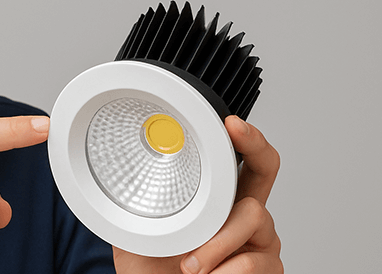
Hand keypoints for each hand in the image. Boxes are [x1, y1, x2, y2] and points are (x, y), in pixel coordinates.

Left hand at [113, 116, 281, 273]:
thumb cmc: (155, 271)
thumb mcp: (140, 235)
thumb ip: (137, 207)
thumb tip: (113, 179)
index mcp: (216, 201)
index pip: (235, 160)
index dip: (241, 136)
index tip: (230, 123)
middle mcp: (244, 215)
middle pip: (265, 167)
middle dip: (253, 144)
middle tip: (232, 135)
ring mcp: (261, 241)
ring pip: (252, 217)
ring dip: (215, 243)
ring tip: (190, 266)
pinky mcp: (269, 270)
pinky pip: (252, 261)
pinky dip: (223, 273)